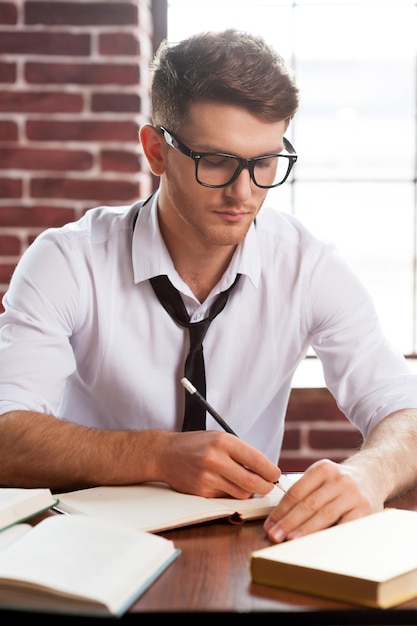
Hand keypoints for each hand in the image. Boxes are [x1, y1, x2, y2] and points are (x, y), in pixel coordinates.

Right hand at [158, 430, 280, 498]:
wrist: (165, 454)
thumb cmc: (196, 444)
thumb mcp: (220, 438)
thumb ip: (241, 452)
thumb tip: (266, 470)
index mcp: (224, 442)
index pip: (257, 460)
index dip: (272, 471)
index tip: (275, 474)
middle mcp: (216, 459)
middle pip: (253, 482)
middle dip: (266, 487)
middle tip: (268, 485)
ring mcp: (208, 478)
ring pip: (242, 493)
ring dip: (249, 491)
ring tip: (245, 482)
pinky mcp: (202, 492)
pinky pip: (227, 498)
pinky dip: (231, 494)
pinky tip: (224, 483)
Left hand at [263, 458, 382, 542]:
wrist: (373, 476)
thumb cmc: (339, 482)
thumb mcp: (322, 477)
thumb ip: (304, 492)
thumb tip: (279, 519)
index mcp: (323, 469)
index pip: (296, 492)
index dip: (281, 510)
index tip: (269, 525)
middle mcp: (339, 479)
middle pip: (309, 504)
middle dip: (289, 522)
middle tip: (274, 536)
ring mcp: (353, 494)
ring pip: (325, 515)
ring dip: (306, 530)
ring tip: (291, 540)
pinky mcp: (366, 510)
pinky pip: (345, 526)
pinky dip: (330, 536)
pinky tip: (319, 544)